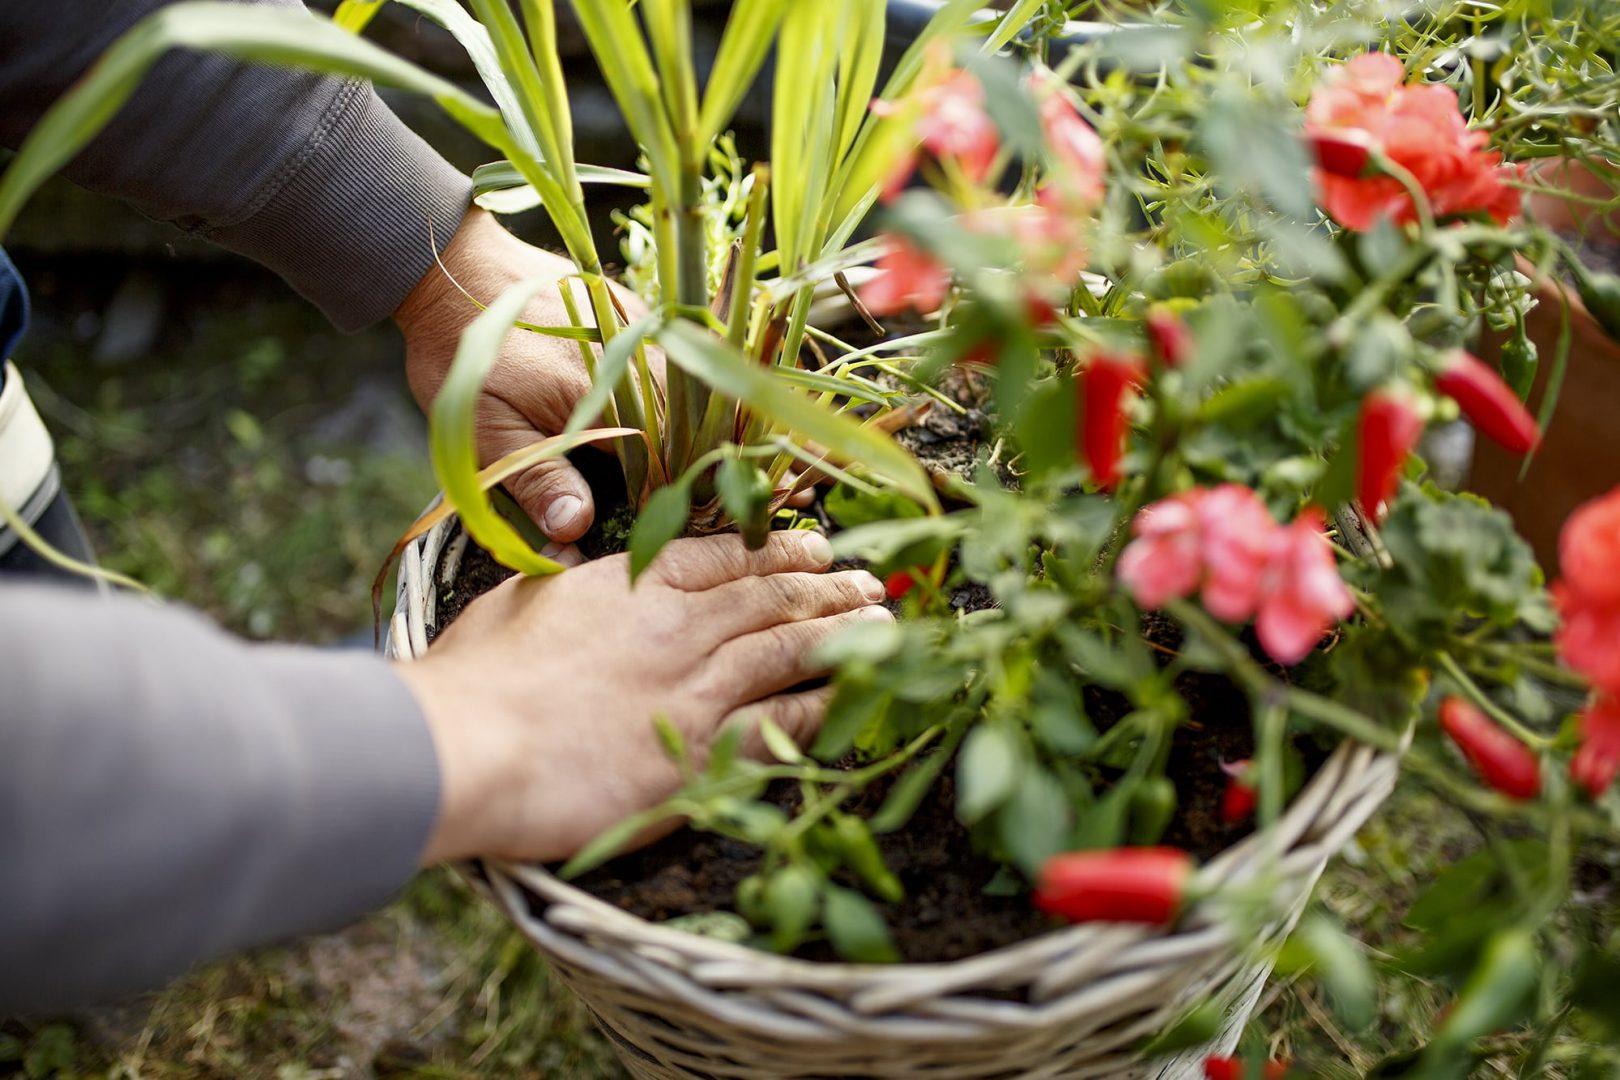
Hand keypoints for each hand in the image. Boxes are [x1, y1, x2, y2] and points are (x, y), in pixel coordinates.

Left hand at [394, 208, 659, 544]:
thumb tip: (576, 528)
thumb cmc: (468, 359)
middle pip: (685, 431)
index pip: (662, 468)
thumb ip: (537, 480)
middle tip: (654, 499)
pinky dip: (673, 394)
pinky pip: (675, 362)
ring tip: (657, 462)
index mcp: (604, 401)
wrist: (456, 270)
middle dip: (677, 468)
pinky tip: (653, 414)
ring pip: (687, 396)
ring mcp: (643, 333)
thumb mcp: (487, 431)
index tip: (645, 524)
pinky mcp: (637, 315)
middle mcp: (637, 363)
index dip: (660, 502)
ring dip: (678, 431)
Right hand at [397, 531, 891, 864]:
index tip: (813, 547)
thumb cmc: (475, 679)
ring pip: (790, 649)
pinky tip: (849, 697)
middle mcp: (679, 626)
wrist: (468, 748)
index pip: (724, 555)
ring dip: (842, 634)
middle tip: (868, 582)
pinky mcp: (703, 753)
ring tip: (881, 624)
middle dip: (828, 586)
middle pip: (772, 596)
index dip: (778, 549)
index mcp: (634, 582)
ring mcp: (697, 688)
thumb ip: (563, 580)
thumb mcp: (518, 599)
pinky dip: (820, 704)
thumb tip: (571, 554)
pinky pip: (782, 723)